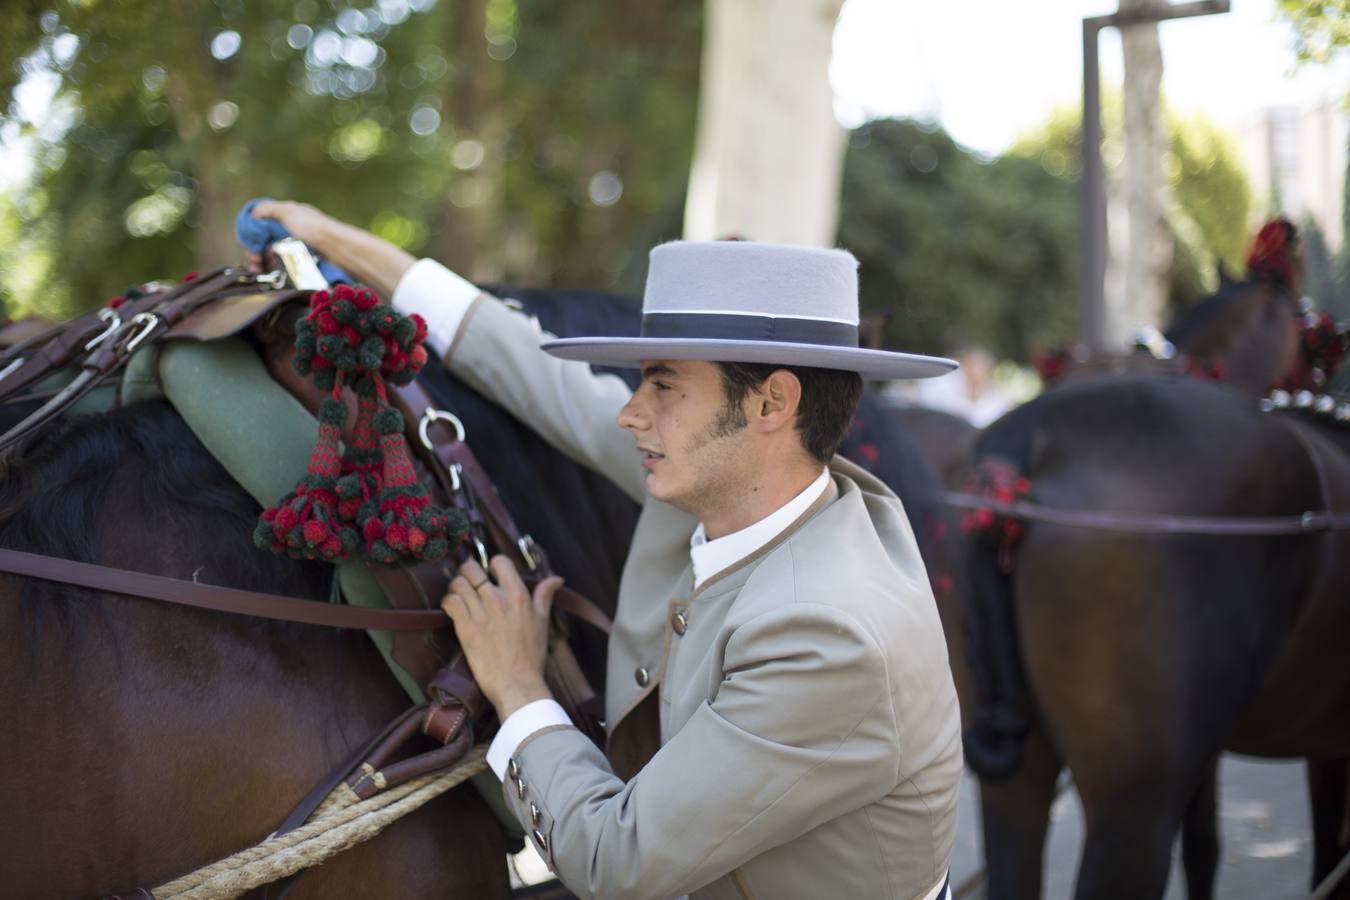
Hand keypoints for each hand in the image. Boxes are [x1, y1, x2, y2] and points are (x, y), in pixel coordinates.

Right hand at [245, 200, 333, 270]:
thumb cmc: (314, 228)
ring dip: (263, 261)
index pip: (260, 224)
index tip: (250, 247)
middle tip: (254, 264)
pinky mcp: (302, 258)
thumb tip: (251, 215)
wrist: (337, 247)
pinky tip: (273, 271)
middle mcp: (290, 228)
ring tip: (260, 270)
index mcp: (286, 215)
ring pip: (272, 253)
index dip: (252, 235)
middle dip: (255, 252)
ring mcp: (296, 244)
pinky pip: (284, 262)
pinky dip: (275, 266)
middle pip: (265, 240)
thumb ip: (267, 209)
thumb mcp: (288, 211)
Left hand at [441, 555, 562, 718]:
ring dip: (455, 587)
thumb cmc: (531, 655)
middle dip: (467, 573)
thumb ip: (545, 595)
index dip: (491, 566)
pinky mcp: (466, 628)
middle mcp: (498, 599)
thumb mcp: (542, 621)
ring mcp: (481, 612)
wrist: (517, 683)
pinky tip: (453, 611)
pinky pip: (450, 602)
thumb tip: (556, 579)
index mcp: (518, 594)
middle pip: (472, 568)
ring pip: (458, 583)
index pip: (499, 562)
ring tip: (459, 597)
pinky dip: (448, 603)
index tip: (489, 576)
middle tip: (468, 583)